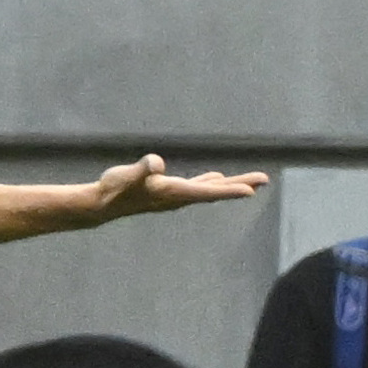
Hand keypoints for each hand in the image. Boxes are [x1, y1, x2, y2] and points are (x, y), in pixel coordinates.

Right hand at [92, 154, 269, 218]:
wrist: (102, 205)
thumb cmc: (114, 189)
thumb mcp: (127, 176)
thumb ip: (142, 169)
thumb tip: (155, 163)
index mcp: (173, 192)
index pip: (207, 192)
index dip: (229, 191)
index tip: (251, 191)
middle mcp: (179, 197)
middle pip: (216, 192)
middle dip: (240, 186)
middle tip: (265, 179)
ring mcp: (175, 195)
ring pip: (209, 190)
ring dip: (231, 186)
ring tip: (251, 182)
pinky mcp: (169, 191)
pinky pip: (197, 187)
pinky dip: (212, 183)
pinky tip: (217, 178)